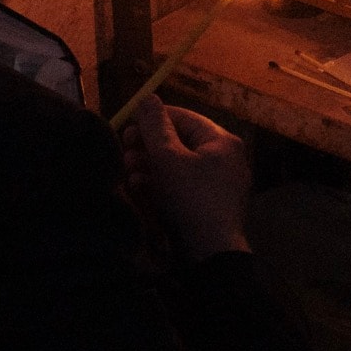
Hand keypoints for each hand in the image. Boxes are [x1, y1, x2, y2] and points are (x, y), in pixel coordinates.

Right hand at [120, 96, 252, 260]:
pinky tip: (141, 188)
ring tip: (128, 171)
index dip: (152, 119)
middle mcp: (226, 158)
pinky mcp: (210, 204)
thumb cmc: (191, 198)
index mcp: (222, 141)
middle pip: (180, 141)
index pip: (183, 117)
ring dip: (151, 164)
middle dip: (149, 145)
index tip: (127, 128)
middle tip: (124, 152)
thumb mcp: (168, 158)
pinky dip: (163, 183)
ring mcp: (220, 183)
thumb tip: (147, 97)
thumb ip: (155, 126)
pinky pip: (184, 184)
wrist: (211, 254)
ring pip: (179, 164)